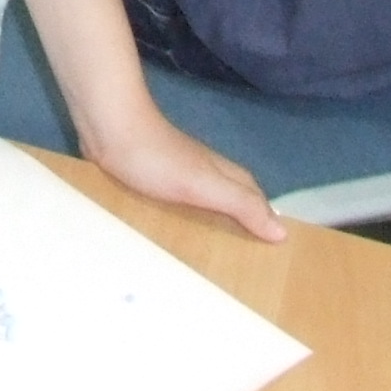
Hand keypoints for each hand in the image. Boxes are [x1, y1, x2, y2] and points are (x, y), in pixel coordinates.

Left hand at [80, 97, 285, 242]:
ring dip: (210, 222)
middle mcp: (204, 170)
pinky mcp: (149, 176)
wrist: (108, 128)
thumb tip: (282, 232)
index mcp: (221, 173)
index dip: (266, 220)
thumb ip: (241, 204)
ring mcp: (176, 172)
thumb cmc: (158, 158)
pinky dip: (181, 218)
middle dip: (241, 224)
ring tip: (210, 256)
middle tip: (244, 262)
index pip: (254, 199)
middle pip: (231, 197)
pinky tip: (171, 234)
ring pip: (202, 199)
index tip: (276, 253)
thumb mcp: (204, 185)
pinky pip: (174, 202)